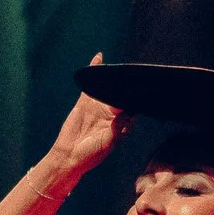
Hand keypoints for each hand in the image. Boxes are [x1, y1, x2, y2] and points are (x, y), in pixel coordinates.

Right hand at [48, 57, 128, 173]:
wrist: (69, 155)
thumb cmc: (91, 154)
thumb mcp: (107, 143)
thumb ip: (116, 129)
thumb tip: (125, 114)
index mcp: (120, 124)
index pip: (132, 107)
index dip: (137, 98)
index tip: (144, 88)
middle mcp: (111, 114)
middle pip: (121, 95)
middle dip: (127, 86)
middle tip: (134, 71)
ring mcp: (98, 107)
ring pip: (108, 88)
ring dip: (112, 77)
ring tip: (119, 65)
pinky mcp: (85, 103)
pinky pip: (90, 86)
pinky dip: (94, 70)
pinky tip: (99, 58)